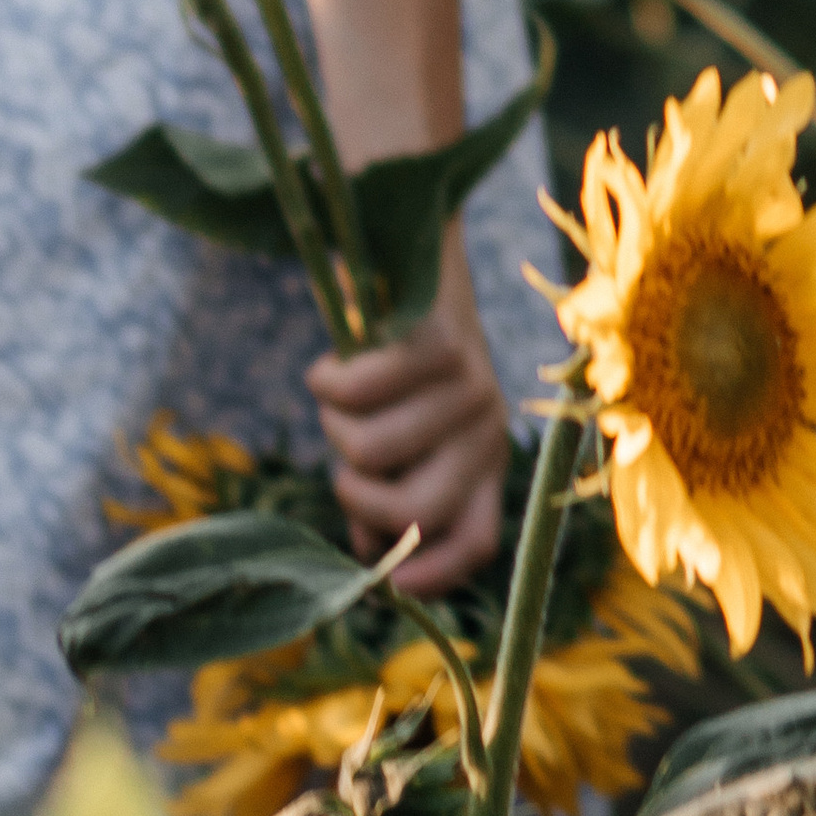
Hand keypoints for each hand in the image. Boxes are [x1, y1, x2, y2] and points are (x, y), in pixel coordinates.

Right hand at [306, 236, 508, 596]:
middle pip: (415, 510)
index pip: (478, 540)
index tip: (380, 578)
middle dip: (356, 495)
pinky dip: (325, 382)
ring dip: (333, 426)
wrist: (411, 237)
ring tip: (341, 391)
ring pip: (368, 450)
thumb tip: (369, 556)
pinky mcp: (440, 342)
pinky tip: (332, 362)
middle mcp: (489, 426)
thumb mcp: (404, 423)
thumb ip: (394, 484)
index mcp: (486, 456)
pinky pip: (354, 394)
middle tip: (342, 460)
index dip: (431, 575)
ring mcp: (471, 384)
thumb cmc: (396, 351)